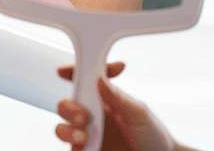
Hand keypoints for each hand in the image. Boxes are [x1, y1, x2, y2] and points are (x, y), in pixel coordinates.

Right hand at [55, 62, 186, 150]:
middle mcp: (93, 115)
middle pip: (66, 105)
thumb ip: (119, 97)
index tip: (64, 71)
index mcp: (106, 99)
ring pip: (62, 128)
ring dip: (68, 131)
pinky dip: (75, 147)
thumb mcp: (139, 113)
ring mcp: (88, 135)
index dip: (73, 72)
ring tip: (84, 137)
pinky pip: (72, 149)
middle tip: (83, 117)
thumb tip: (100, 80)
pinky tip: (85, 147)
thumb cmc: (151, 134)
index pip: (85, 81)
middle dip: (68, 108)